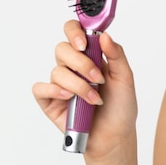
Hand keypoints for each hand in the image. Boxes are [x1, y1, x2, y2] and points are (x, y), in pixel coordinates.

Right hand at [32, 20, 137, 163]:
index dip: (75, 31)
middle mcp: (73, 67)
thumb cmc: (120, 106)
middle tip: (97, 78)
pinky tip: (69, 98)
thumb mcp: (125, 77)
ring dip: (78, 85)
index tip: (84, 42)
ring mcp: (60, 83)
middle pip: (62, 48)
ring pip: (57, 70)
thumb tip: (104, 35)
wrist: (114, 134)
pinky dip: (55, 91)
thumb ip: (116, 54)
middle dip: (81, 63)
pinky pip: (40, 88)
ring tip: (94, 98)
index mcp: (91, 56)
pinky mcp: (49, 100)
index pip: (75, 32)